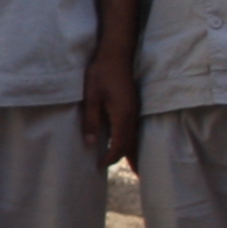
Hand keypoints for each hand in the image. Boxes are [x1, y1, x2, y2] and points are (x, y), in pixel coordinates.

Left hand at [77, 49, 138, 166]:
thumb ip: (91, 121)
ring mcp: (135, 109)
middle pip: (132, 143)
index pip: (119, 145)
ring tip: (133, 164)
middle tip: (135, 175)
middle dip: (130, 160)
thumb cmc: (102, 72)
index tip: (100, 165)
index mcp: (123, 115)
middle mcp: (132, 115)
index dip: (111, 158)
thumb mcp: (91, 97)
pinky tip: (126, 141)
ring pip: (135, 136)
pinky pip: (134, 127)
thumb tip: (91, 143)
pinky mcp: (133, 104)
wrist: (116, 52)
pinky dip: (132, 138)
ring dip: (133, 150)